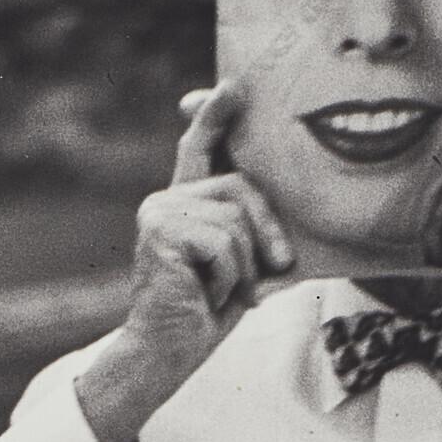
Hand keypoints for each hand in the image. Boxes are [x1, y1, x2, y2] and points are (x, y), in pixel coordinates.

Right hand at [75, 84, 295, 441]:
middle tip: (275, 269)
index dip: (215, 118)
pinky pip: (224, 243)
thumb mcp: (244, 264)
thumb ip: (252, 230)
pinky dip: (229, 278)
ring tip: (220, 292)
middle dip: (267, 232)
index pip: (200, 149)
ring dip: (245, 268)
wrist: (168, 353)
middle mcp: (167, 199)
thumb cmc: (208, 313)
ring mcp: (159, 210)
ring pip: (236, 221)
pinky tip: (205, 296)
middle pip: (242, 188)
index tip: (232, 88)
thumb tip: (281, 213)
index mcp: (186, 203)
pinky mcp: (161, 229)